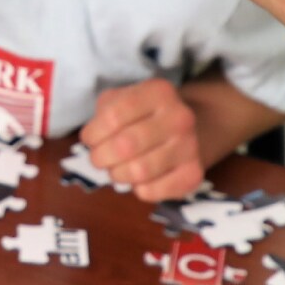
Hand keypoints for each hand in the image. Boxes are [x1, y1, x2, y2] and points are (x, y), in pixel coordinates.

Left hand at [80, 78, 205, 202]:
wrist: (194, 130)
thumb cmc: (145, 115)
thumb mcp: (123, 99)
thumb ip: (104, 113)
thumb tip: (92, 140)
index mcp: (158, 92)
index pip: (113, 117)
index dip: (93, 134)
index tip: (90, 140)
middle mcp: (179, 117)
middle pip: (124, 146)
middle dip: (101, 157)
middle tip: (99, 159)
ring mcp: (190, 146)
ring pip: (139, 171)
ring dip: (118, 174)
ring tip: (116, 169)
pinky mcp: (193, 174)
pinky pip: (153, 191)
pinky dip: (137, 190)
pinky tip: (138, 180)